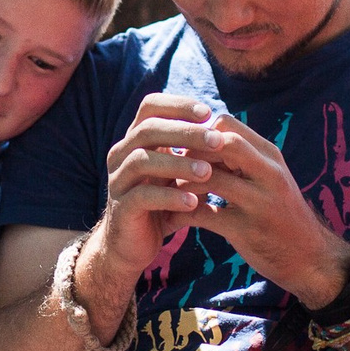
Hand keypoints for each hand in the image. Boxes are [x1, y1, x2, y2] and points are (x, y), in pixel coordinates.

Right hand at [93, 92, 225, 267]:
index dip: (177, 105)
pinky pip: (142, 196)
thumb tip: (231, 137)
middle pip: (147, 129)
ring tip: (207, 173)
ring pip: (141, 160)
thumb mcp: (179, 176)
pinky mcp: (120, 208)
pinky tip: (193, 202)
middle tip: (216, 140)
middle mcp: (121, 155)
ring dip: (178, 163)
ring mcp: (118, 181)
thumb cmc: (161, 204)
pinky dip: (169, 197)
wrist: (132, 245)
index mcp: (136, 141)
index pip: (150, 107)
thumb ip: (196, 156)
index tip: (208, 112)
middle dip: (184, 132)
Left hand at [110, 101, 349, 308]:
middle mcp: (268, 173)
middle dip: (188, 151)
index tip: (181, 146)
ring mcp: (259, 201)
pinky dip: (181, 214)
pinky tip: (170, 219)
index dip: (198, 131)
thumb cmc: (282, 215)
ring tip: (164, 191)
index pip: (227, 124)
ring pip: (207, 177)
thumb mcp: (269, 179)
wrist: (311, 259)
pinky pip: (203, 214)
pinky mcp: (246, 230)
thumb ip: (241, 159)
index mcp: (271, 156)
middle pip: (219, 143)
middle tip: (167, 165)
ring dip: (180, 183)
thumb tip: (202, 137)